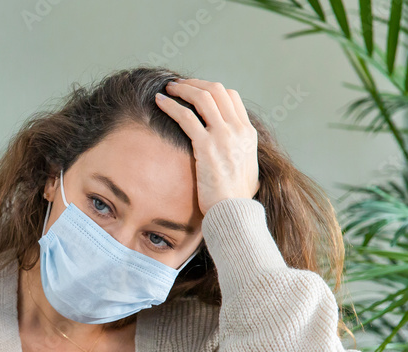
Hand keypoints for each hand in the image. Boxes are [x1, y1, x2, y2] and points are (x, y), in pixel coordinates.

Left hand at [155, 78, 259, 215]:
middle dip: (195, 84)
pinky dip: (171, 105)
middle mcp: (238, 130)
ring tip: (168, 89)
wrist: (233, 212)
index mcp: (247, 134)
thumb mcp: (246, 171)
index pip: (231, 97)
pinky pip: (186, 117)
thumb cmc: (235, 199)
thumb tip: (233, 156)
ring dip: (183, 89)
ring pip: (202, 98)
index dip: (211, 89)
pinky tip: (159, 102)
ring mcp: (223, 136)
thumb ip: (239, 156)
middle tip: (178, 85)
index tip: (195, 91)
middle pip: (216, 91)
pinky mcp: (206, 146)